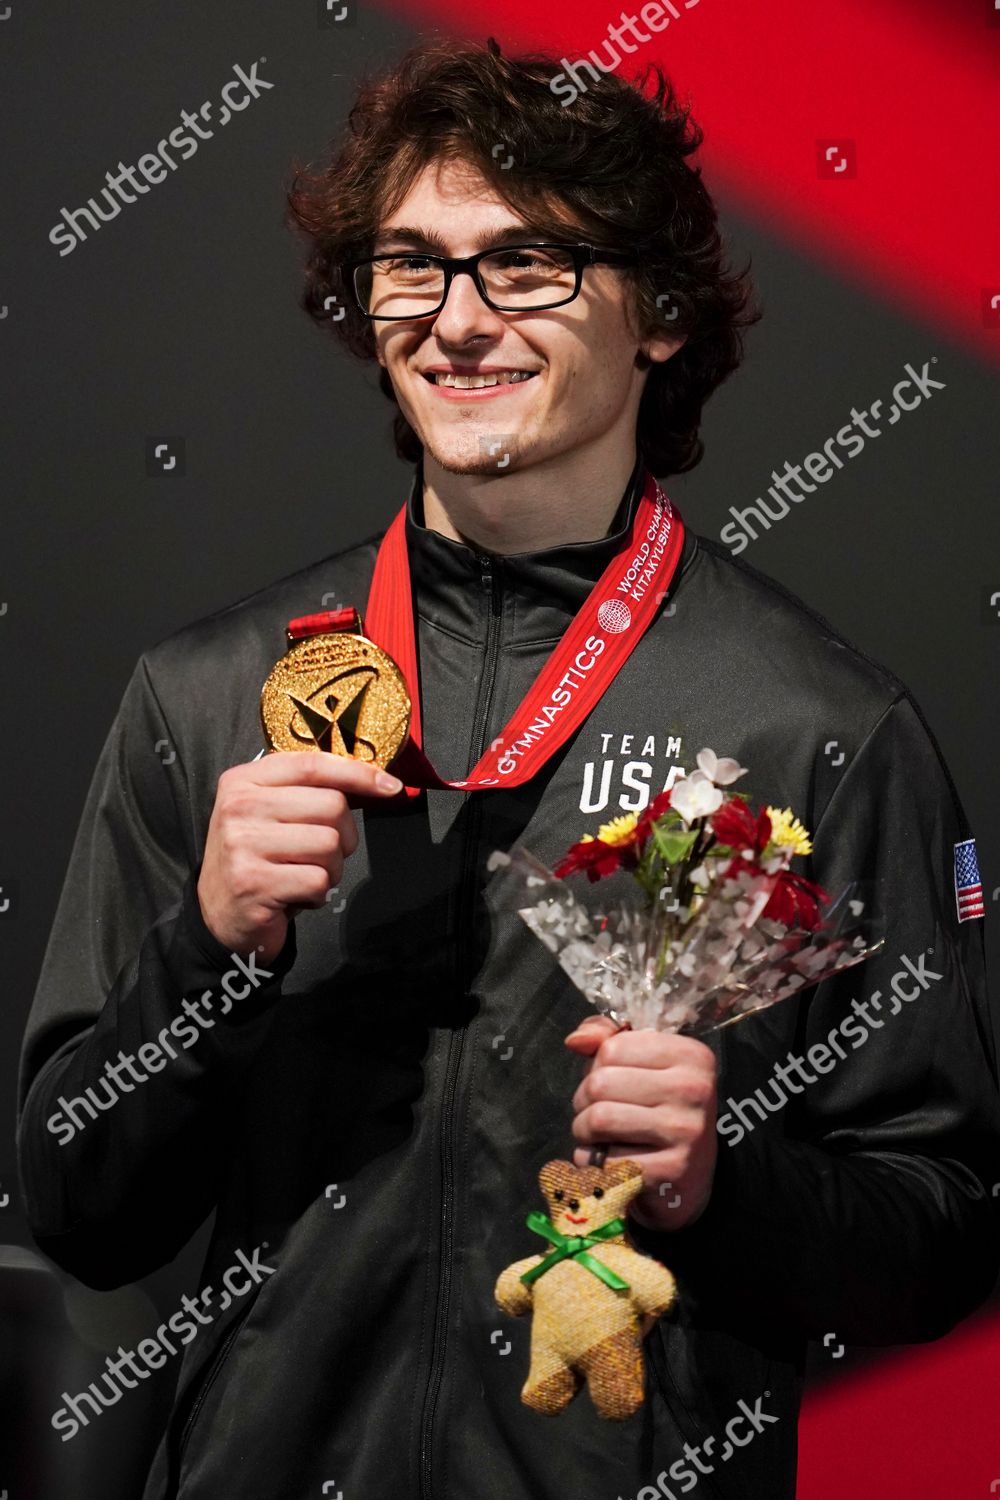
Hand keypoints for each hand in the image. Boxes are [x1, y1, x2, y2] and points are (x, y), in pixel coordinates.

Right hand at [198, 752, 401, 962]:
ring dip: (330, 869)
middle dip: (342, 836)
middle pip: (331, 805)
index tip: (390, 787)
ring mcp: (243, 844)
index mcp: (243, 780)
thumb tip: (376, 780)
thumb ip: (309, 791)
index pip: (314, 764)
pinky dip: (317, 895)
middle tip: (320, 855)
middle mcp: (239, 806)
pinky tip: (294, 896)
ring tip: (302, 875)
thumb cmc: (258, 859)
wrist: (219, 917)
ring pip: (329, 845)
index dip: (358, 773)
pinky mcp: (253, 882)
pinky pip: (318, 881)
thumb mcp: (271, 813)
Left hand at [564, 1016, 717, 1231]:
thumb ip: (606, 1037)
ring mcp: (686, 1131)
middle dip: (584, 1101)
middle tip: (596, 1112)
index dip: (598, 1066)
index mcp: (691, 1055)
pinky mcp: (672, 1170)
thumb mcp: (641, 1063)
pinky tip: (609, 1160)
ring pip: (600, 1119)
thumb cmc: (657, 1108)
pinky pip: (606, 1160)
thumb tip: (575, 1041)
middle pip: (601, 1083)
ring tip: (597, 1135)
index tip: (611, 1083)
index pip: (613, 1047)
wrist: (690, 1175)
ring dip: (584, 1131)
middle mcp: (695, 1089)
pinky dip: (594, 1162)